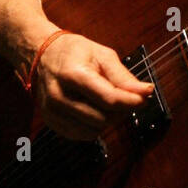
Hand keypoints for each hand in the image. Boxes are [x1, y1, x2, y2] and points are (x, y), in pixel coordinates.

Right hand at [32, 32, 153, 139]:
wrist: (43, 55)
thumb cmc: (74, 53)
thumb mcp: (103, 55)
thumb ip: (123, 77)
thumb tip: (145, 92)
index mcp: (72, 75)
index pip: (109, 98)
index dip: (131, 101)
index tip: (143, 98)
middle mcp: (58, 96)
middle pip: (103, 118)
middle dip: (120, 110)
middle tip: (123, 97)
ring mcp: (52, 112)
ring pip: (94, 130)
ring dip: (107, 119)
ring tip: (106, 102)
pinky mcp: (51, 122)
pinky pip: (82, 135)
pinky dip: (94, 126)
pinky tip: (93, 109)